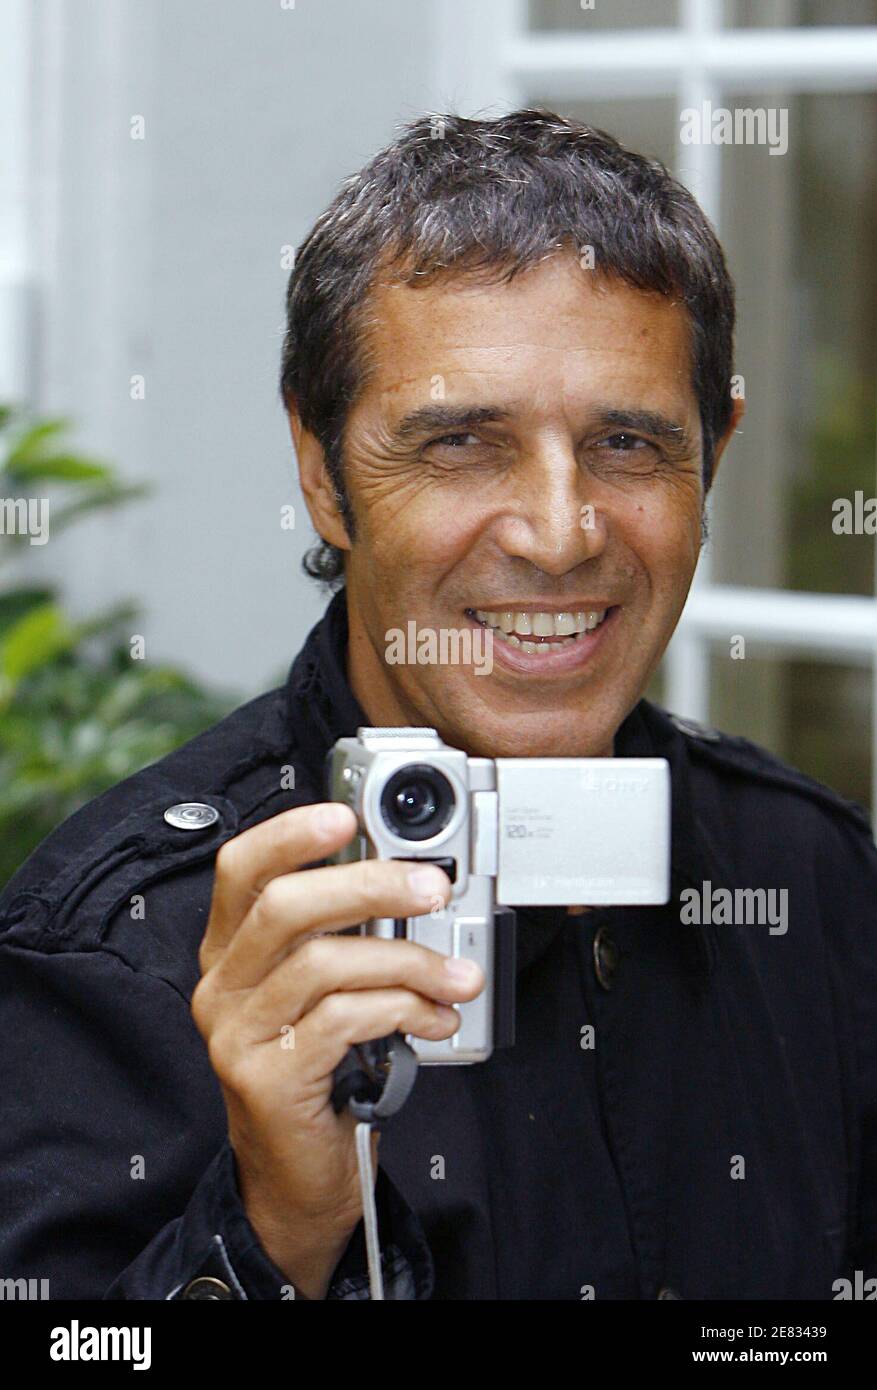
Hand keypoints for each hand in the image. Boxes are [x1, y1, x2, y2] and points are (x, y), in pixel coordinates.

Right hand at [191, 802, 483, 1297]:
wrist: (296, 1177)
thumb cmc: (320, 1072)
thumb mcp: (322, 993)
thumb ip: (344, 938)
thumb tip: (411, 882)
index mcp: (231, 951)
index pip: (241, 869)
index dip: (290, 834)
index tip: (346, 815)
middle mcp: (221, 986)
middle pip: (285, 906)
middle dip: (370, 885)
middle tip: (432, 887)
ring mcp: (236, 1034)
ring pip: (324, 964)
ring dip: (408, 962)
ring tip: (457, 977)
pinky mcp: (265, 1079)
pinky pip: (343, 1020)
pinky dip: (403, 1010)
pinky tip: (435, 1019)